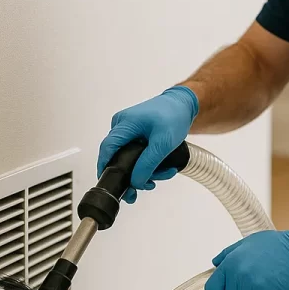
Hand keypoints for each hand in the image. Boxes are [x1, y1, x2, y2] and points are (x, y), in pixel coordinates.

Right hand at [97, 85, 197, 202]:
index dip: (105, 168)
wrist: (183, 104)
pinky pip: (134, 152)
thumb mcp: (163, 143)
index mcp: (124, 123)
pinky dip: (147, 162)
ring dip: (145, 169)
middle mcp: (121, 125)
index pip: (107, 149)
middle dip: (133, 174)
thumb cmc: (174, 116)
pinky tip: (161, 167)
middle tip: (148, 185)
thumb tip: (135, 182)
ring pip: (128, 157)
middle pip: (118, 156)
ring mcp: (127, 129)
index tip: (111, 184)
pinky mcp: (134, 133)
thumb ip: (148, 164)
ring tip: (165, 172)